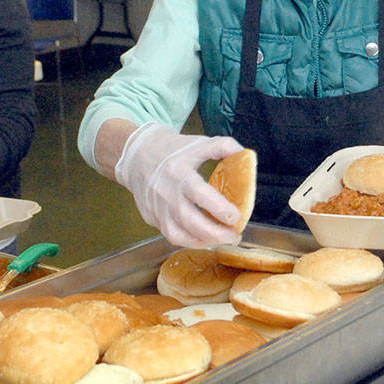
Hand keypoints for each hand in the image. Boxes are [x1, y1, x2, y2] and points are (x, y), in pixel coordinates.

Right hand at [114, 122, 243, 247]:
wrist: (137, 155)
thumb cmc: (172, 149)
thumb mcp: (198, 142)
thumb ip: (224, 147)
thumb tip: (246, 156)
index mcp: (178, 171)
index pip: (199, 193)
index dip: (218, 208)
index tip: (236, 216)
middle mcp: (164, 192)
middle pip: (188, 221)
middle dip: (214, 234)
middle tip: (235, 235)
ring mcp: (156, 207)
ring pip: (177, 235)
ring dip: (202, 242)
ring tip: (222, 239)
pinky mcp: (150, 217)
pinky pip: (170, 235)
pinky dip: (189, 241)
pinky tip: (204, 238)